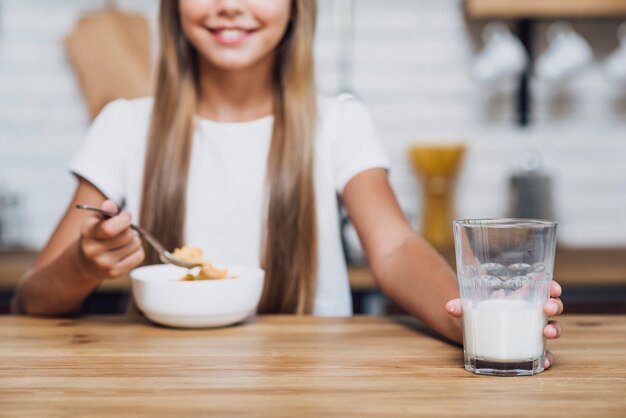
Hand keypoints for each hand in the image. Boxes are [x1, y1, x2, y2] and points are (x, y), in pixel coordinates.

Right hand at [78, 199, 144, 280]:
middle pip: (127, 235)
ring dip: (134, 241)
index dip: (124, 220)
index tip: (125, 217)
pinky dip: (137, 251)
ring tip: (123, 242)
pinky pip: (139, 256)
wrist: (86, 263)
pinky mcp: (114, 273)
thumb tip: (110, 204)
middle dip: (129, 230)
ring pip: (135, 245)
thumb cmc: (96, 237)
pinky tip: (127, 251)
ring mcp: (104, 264)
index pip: (110, 229)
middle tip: (123, 232)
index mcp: (88, 233)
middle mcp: (93, 250)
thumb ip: (106, 212)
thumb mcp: (97, 221)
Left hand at [445, 280, 563, 368]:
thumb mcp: (471, 307)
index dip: (552, 287)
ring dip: (554, 329)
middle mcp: (531, 313)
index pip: (542, 288)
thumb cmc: (478, 312)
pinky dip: (547, 357)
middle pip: (552, 307)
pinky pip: (544, 353)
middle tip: (547, 308)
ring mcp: (532, 331)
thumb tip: (449, 307)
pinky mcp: (529, 348)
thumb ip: (460, 306)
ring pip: (552, 328)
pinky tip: (545, 361)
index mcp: (521, 297)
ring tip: (546, 332)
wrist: (474, 330)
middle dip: (555, 305)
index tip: (553, 288)